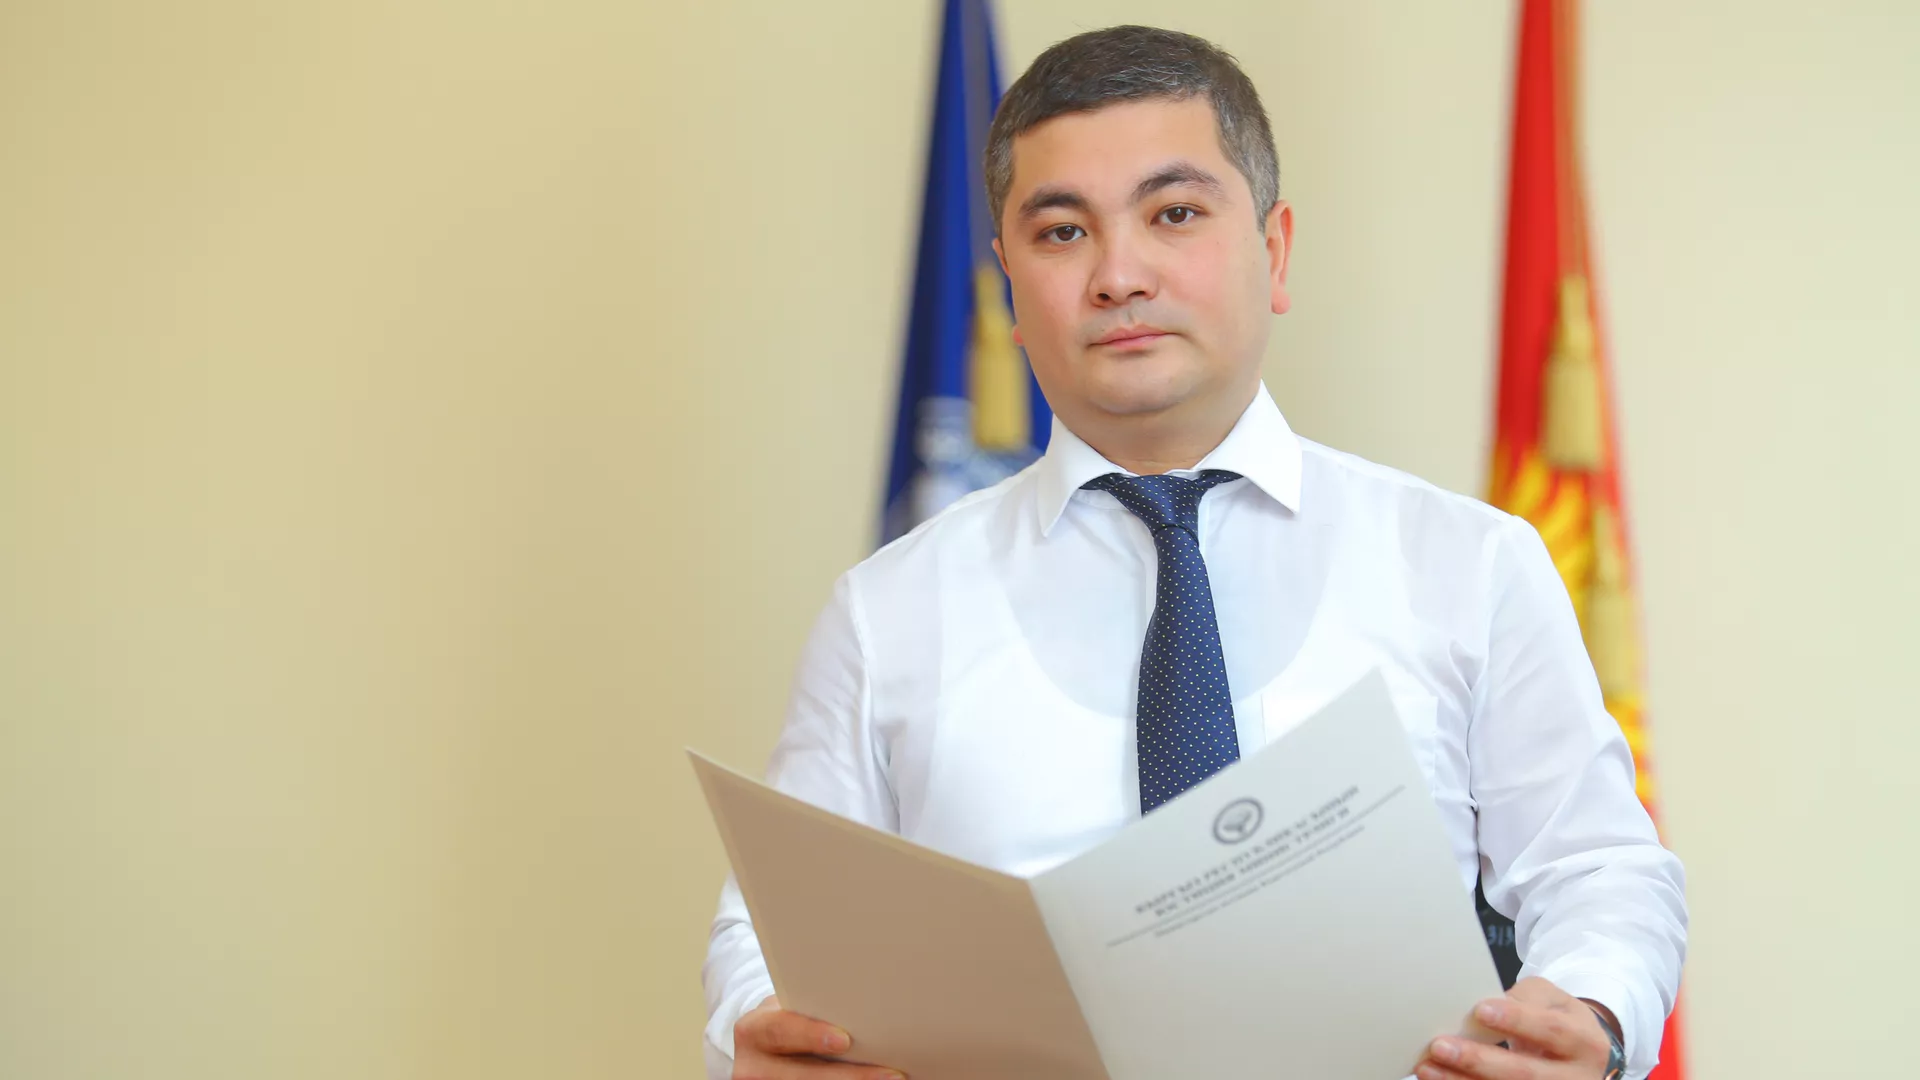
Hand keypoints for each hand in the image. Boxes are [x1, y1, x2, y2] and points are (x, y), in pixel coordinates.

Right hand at [732, 996, 904, 1079]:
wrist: (761, 1047)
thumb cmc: (786, 1020)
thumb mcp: (786, 1009)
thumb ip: (810, 1011)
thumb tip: (861, 1007)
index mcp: (752, 1031)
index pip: (781, 1030)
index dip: (812, 1035)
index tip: (845, 1040)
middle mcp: (751, 1066)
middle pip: (803, 1076)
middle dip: (850, 1076)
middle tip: (891, 1073)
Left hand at [1416, 977, 1614, 1079]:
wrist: (1581, 1056)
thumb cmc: (1559, 1020)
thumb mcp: (1554, 1000)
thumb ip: (1524, 999)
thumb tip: (1483, 1010)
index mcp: (1584, 1043)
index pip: (1551, 1031)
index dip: (1516, 1020)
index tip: (1480, 1010)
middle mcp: (1575, 1078)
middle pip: (1525, 1073)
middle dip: (1479, 1061)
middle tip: (1440, 1046)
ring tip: (1428, 1068)